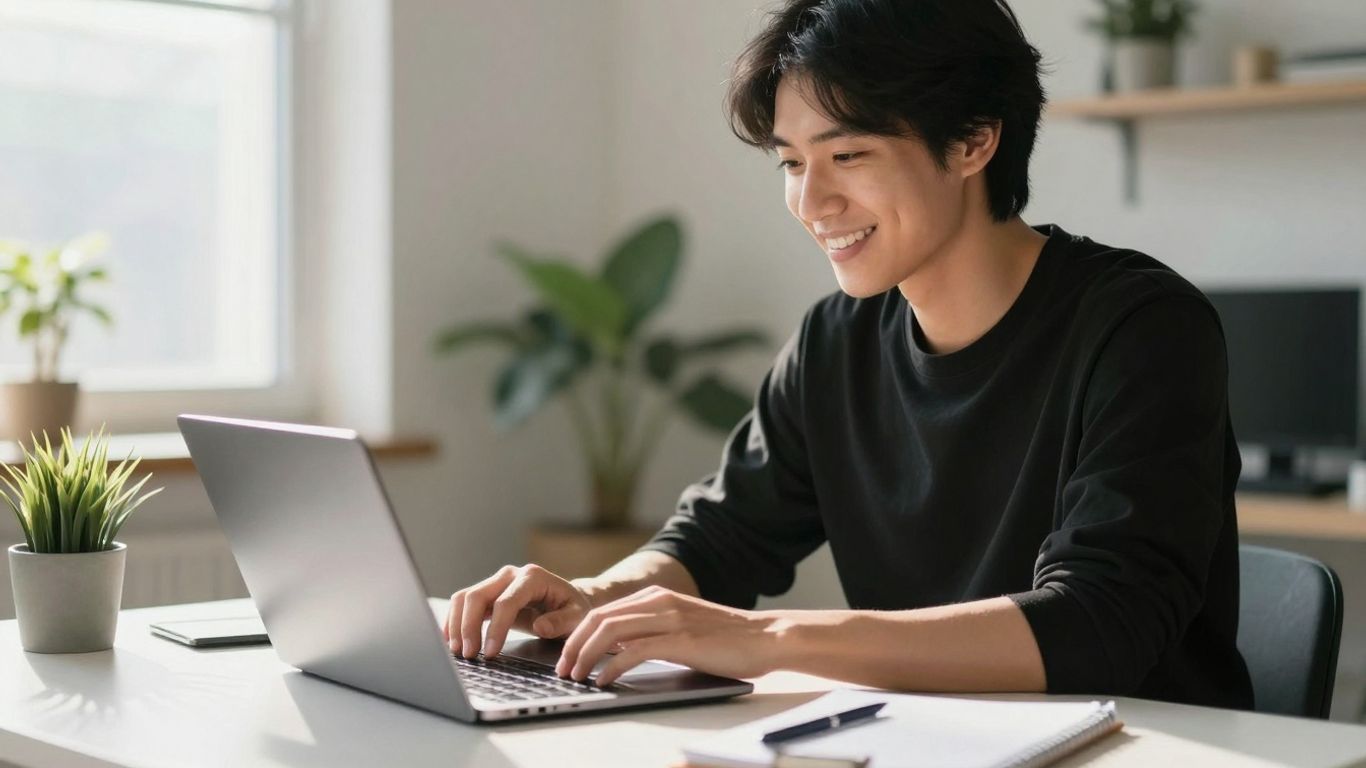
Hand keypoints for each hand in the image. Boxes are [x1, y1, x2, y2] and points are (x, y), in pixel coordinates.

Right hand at [444, 564, 592, 657]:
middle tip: (469, 655)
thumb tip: (541, 626)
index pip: (506, 602)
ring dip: (456, 624)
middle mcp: (510, 575)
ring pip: (465, 597)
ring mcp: (496, 581)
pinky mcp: (488, 593)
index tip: (491, 652)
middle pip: (478, 596)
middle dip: (469, 627)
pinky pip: (463, 603)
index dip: (496, 628)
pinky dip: (454, 620)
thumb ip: (562, 621)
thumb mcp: (577, 616)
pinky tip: (451, 640)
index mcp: (533, 577)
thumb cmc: (573, 608)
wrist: (567, 599)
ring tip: (458, 651)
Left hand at [555, 585, 784, 686]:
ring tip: (577, 676)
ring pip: (611, 632)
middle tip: (563, 669)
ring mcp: (670, 619)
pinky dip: (613, 667)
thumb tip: (618, 652)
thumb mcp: (682, 626)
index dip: (577, 634)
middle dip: (573, 645)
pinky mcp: (681, 640)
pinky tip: (605, 681)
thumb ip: (653, 631)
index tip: (566, 656)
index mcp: (657, 597)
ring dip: (586, 656)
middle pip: (599, 619)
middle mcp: (659, 602)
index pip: (602, 611)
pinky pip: (635, 651)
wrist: (766, 637)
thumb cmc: (726, 638)